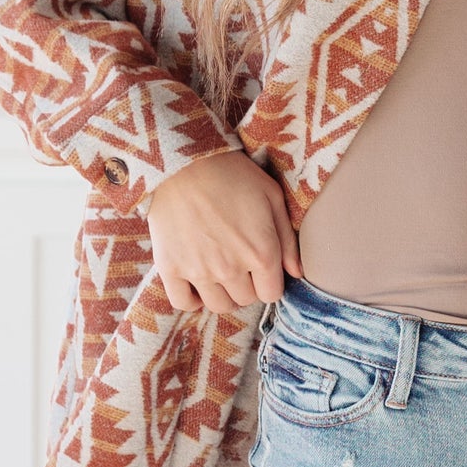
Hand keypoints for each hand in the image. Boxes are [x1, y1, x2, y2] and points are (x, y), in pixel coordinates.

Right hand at [147, 148, 301, 314]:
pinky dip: (191, 299)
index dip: (268, 282)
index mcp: (261, 253)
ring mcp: (199, 271)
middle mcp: (232, 269)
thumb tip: (295, 273)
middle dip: (246, 285)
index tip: (260, 267)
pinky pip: (183, 303)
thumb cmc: (232, 174)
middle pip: (245, 300)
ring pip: (218, 306)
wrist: (182, 160)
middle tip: (237, 263)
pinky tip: (196, 283)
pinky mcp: (170, 268)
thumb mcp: (271, 197)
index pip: (271, 294)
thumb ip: (287, 239)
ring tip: (218, 273)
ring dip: (222, 294)